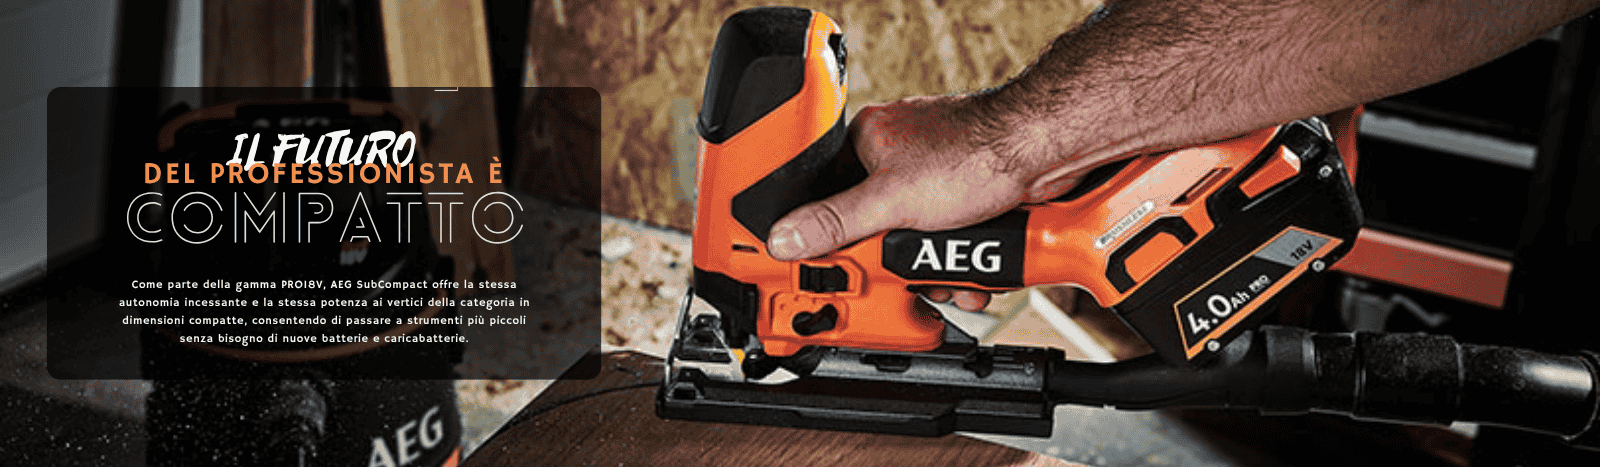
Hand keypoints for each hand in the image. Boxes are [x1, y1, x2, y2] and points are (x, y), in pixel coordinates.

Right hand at [765, 94, 1085, 311]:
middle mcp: (902, 156)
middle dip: (899, 265)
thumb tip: (785, 237)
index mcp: (869, 142)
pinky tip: (974, 274)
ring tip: (951, 282)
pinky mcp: (972, 197)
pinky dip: (965, 264)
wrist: (1047, 151)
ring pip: (921, 240)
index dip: (835, 239)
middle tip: (905, 285)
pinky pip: (954, 240)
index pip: (830, 198)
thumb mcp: (890, 201)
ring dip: (938, 271)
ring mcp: (939, 177)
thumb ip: (835, 223)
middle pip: (880, 228)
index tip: (833, 269)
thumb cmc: (977, 151)